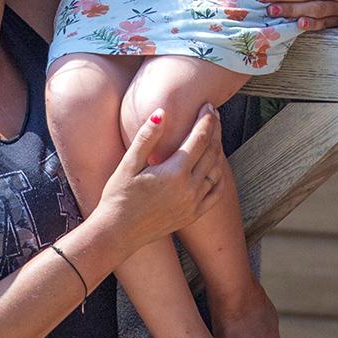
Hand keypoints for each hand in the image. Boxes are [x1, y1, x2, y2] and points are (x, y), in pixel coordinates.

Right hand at [96, 104, 224, 247]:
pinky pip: (216, 193)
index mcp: (175, 173)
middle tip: (213, 113)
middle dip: (214, 129)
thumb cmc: (118, 196)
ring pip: (216, 171)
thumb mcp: (129, 163)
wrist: (117, 232)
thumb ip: (147, 137)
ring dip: (218, 150)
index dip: (206, 119)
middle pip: (212, 151)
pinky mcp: (193, 215)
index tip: (208, 105)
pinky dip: (219, 176)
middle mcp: (190, 189)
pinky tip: (216, 166)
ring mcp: (194, 204)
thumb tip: (161, 111)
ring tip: (214, 134)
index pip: (200, 138)